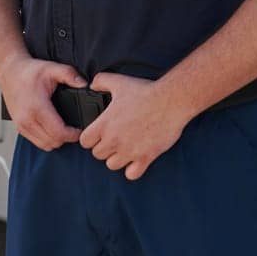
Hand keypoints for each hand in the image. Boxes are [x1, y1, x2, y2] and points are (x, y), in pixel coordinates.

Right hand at [0, 55, 85, 150]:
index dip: (73, 134)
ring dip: (56, 140)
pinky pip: (36, 142)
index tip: (80, 130)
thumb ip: (70, 75)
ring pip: (44, 145)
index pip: (58, 132)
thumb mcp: (52, 68)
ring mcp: (22, 125)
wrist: (10, 73)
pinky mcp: (19, 127)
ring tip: (65, 130)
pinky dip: (46, 140)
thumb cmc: (28, 72)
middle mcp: (27, 119)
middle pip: (53, 142)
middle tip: (74, 129)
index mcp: (37, 107)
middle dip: (66, 138)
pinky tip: (53, 129)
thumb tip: (84, 84)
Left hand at [77, 73, 194, 180]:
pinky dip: (133, 169)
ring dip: (117, 158)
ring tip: (125, 148)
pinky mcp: (145, 157)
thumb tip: (93, 85)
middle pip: (98, 155)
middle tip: (114, 139)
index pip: (85, 141)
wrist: (171, 100)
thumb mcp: (120, 81)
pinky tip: (137, 158)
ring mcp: (129, 151)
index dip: (91, 137)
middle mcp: (114, 140)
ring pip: (112, 165)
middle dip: (104, 147)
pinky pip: (132, 174)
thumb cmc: (146, 91)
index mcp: (105, 124)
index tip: (98, 133)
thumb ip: (101, 81)